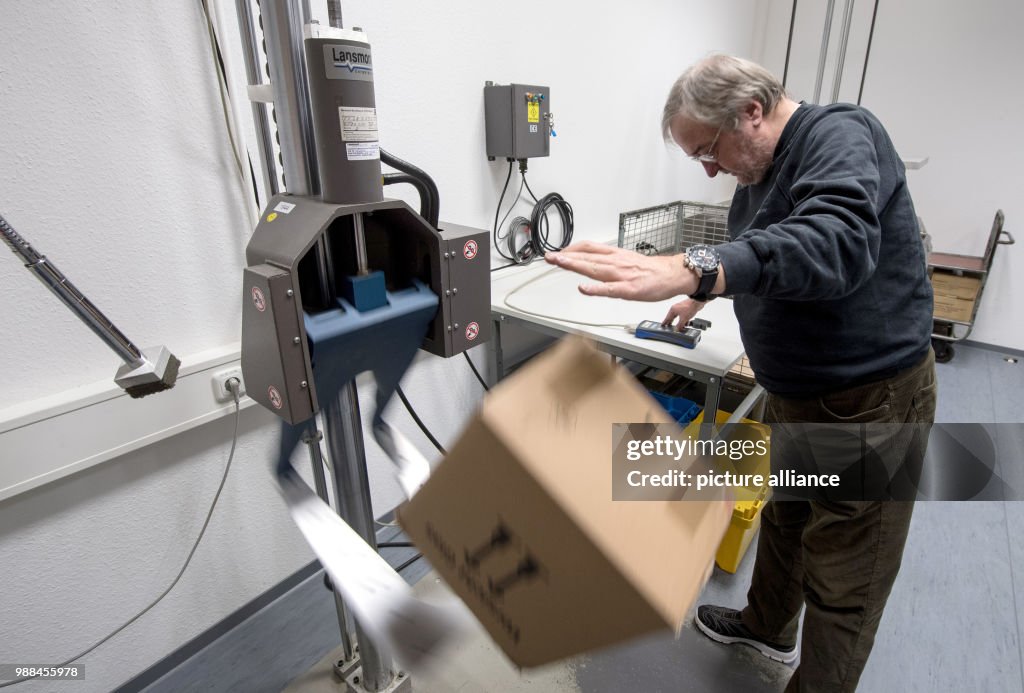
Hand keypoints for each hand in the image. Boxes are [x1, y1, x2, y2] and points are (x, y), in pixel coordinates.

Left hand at [545, 241, 695, 300]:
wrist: (672, 274)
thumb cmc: (651, 270)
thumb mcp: (626, 259)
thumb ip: (608, 259)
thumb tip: (592, 260)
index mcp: (615, 255)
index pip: (588, 248)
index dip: (570, 249)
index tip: (556, 253)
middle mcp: (615, 262)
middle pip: (587, 257)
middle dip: (565, 256)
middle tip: (548, 257)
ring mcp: (621, 275)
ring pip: (594, 268)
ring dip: (575, 265)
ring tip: (559, 263)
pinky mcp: (629, 289)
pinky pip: (610, 289)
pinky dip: (596, 289)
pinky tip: (584, 289)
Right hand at [662, 298, 704, 329]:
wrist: (697, 302)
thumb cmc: (689, 307)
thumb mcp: (683, 319)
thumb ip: (679, 325)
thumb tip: (676, 329)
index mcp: (673, 310)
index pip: (667, 318)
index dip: (665, 322)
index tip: (662, 325)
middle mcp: (676, 308)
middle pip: (672, 317)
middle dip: (671, 322)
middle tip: (668, 326)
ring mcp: (681, 308)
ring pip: (678, 317)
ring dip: (679, 322)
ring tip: (679, 327)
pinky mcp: (686, 309)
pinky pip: (683, 316)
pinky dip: (684, 320)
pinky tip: (686, 323)